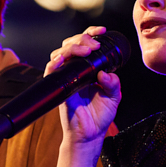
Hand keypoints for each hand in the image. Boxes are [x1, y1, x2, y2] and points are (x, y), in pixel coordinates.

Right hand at [46, 26, 121, 146]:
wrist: (90, 135)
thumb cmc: (100, 116)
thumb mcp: (114, 97)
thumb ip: (113, 83)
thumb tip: (104, 73)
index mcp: (88, 69)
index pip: (85, 44)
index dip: (91, 34)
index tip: (102, 31)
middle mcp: (75, 71)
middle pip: (70, 44)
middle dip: (81, 38)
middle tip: (94, 44)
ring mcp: (65, 78)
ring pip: (59, 54)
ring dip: (71, 48)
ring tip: (85, 50)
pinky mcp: (58, 88)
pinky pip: (51, 72)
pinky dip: (54, 64)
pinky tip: (61, 60)